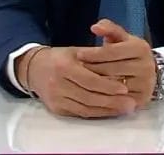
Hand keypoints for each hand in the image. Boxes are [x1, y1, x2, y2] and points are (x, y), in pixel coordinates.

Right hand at [21, 45, 136, 118]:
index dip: (108, 86)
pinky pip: (80, 113)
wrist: (33, 68)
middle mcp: (58, 84)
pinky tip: (109, 111)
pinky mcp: (56, 109)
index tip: (124, 89)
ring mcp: (56, 98)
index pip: (90, 80)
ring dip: (107, 110)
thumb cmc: (59, 57)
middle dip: (111, 102)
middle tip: (130, 104)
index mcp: (63, 66)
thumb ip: (96, 58)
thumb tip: (119, 68)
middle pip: (89, 97)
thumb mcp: (76, 50)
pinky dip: (96, 113)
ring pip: (85, 108)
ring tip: (124, 109)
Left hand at [75, 19, 156, 108]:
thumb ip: (109, 29)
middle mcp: (145, 67)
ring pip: (112, 86)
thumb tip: (95, 27)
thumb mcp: (121, 38)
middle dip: (92, 69)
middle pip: (111, 69)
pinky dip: (102, 95)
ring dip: (95, 83)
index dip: (94, 53)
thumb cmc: (128, 52)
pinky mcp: (140, 99)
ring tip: (80, 79)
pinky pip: (116, 99)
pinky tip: (91, 91)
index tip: (78, 54)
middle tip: (76, 69)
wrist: (149, 72)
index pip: (112, 51)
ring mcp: (144, 85)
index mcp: (140, 49)